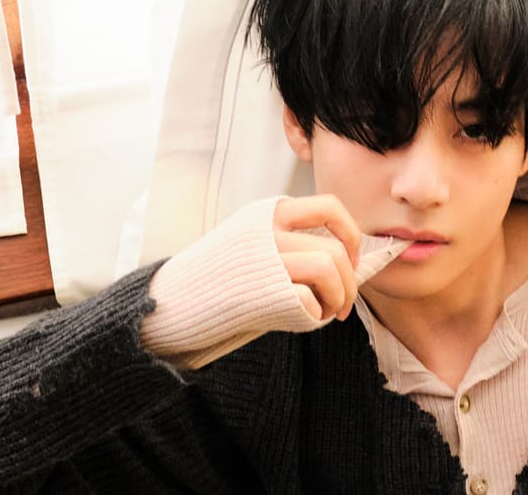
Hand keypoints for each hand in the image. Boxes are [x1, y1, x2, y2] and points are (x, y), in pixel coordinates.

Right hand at [141, 195, 361, 368]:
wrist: (176, 301)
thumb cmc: (223, 279)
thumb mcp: (257, 245)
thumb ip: (294, 243)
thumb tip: (351, 262)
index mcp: (269, 212)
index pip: (330, 207)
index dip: (351, 234)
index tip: (351, 259)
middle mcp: (269, 230)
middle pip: (335, 250)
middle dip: (350, 282)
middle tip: (343, 304)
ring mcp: (267, 259)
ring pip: (329, 269)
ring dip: (340, 298)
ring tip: (329, 313)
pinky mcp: (266, 290)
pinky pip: (310, 298)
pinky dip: (316, 314)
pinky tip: (304, 320)